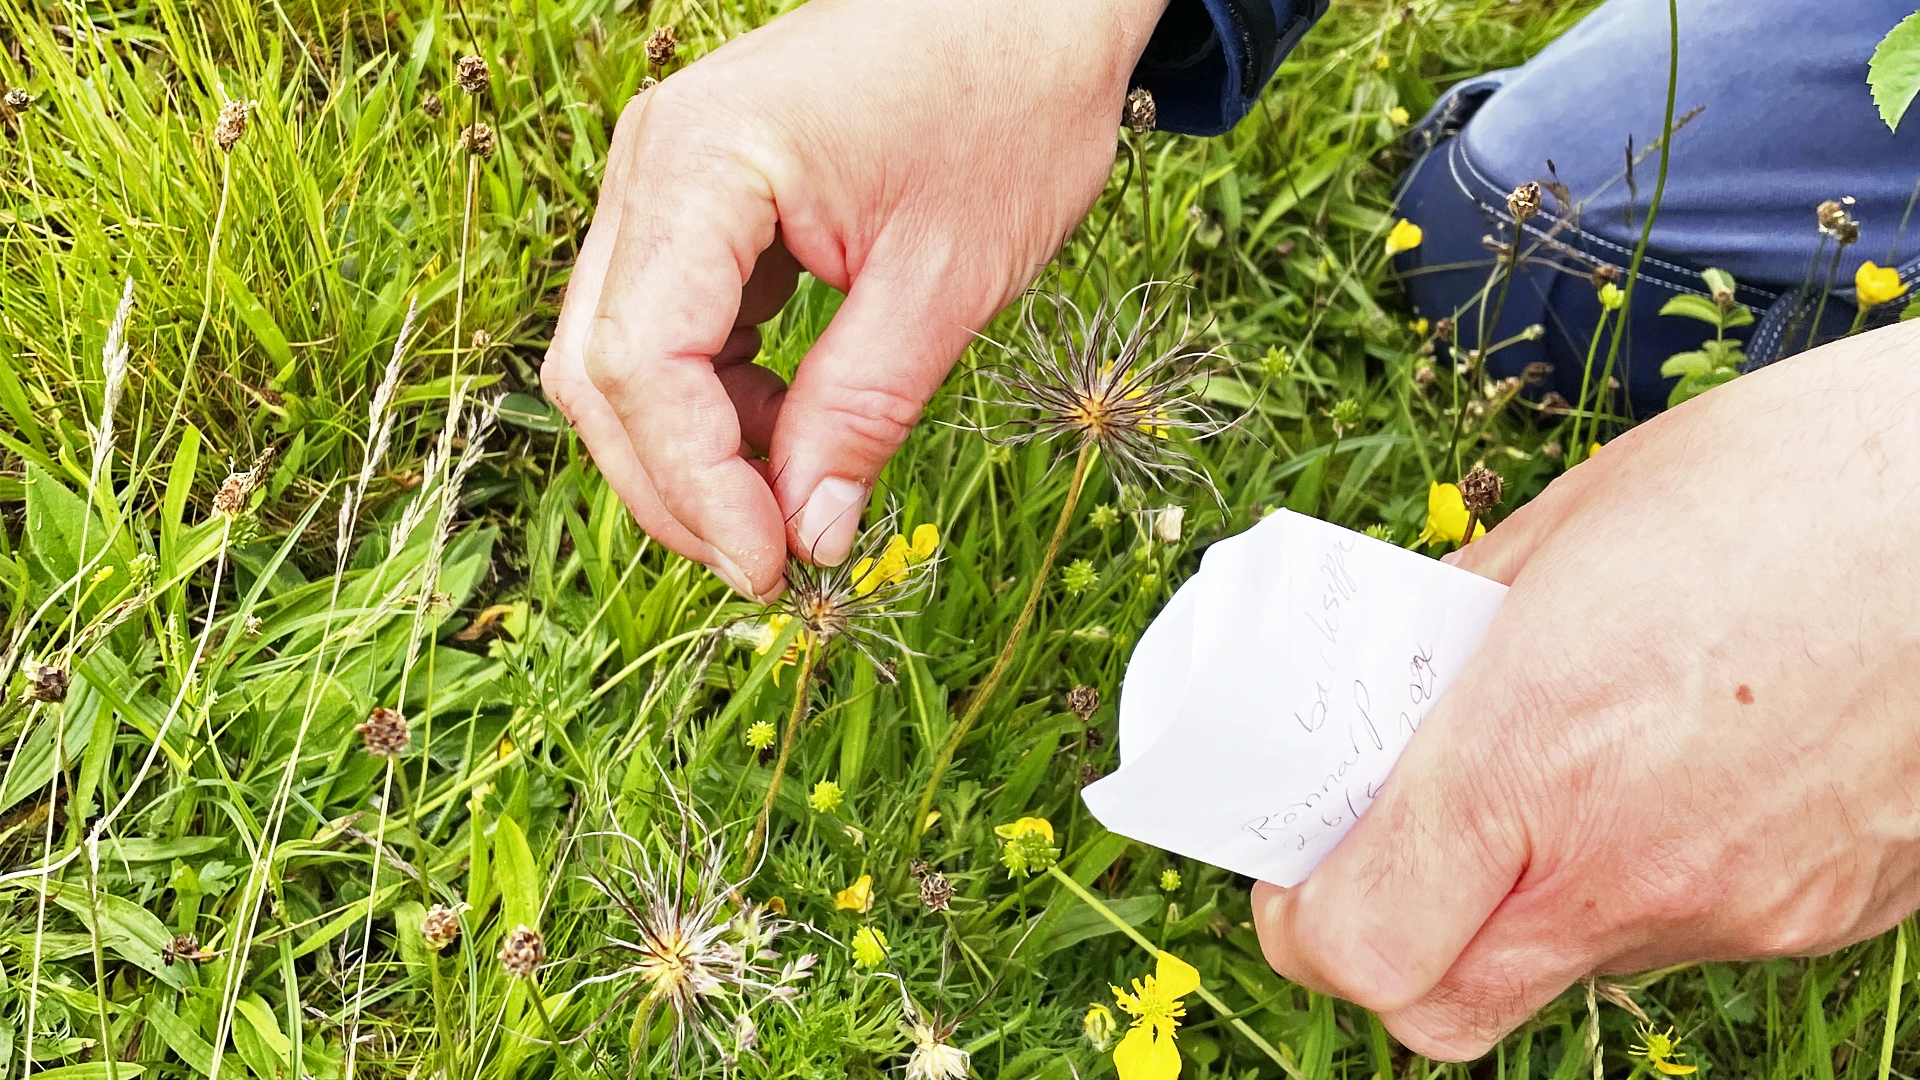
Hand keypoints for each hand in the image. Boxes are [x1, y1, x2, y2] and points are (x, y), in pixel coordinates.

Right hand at [542, 0, 1169, 598]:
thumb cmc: (1008, 97)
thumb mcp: (948, 277)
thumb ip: (863, 410)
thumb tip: (809, 534)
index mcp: (701, 162)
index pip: (641, 361)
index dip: (695, 486)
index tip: (772, 567)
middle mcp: (655, 165)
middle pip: (603, 367)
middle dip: (677, 484)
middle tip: (774, 563)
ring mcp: (670, 181)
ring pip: (625, 356)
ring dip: (693, 451)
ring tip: (792, 507)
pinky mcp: (704, 203)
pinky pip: (672, 327)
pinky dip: (718, 403)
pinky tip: (786, 438)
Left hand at [1253, 320, 1919, 1057]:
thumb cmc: (1790, 478)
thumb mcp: (1568, 526)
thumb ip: (1455, 632)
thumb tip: (1390, 687)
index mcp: (1531, 759)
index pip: (1356, 943)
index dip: (1301, 917)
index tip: (1300, 859)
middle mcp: (1630, 868)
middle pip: (1438, 1007)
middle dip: (1387, 946)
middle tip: (1386, 853)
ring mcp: (1739, 911)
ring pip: (1564, 968)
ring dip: (1519, 901)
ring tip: (1560, 773)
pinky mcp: (1822, 916)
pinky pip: (1684, 930)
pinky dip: (1642, 875)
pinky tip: (1676, 772)